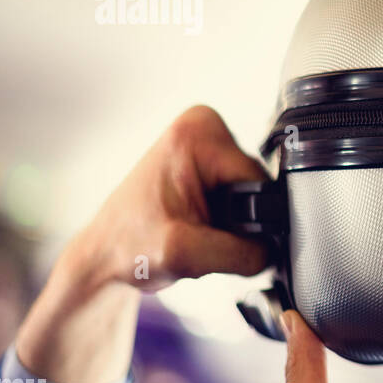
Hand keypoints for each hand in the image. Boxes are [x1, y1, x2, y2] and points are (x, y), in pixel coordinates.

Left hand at [15, 105, 269, 382]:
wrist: (104, 256)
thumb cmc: (128, 246)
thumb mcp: (187, 256)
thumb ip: (244, 253)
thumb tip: (278, 250)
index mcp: (197, 133)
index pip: (259, 182)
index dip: (248, 221)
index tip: (210, 233)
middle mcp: (203, 126)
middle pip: (257, 188)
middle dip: (237, 222)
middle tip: (199, 236)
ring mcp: (204, 142)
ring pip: (252, 196)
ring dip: (231, 224)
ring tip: (195, 233)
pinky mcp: (205, 161)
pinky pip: (240, 196)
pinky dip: (224, 220)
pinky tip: (198, 226)